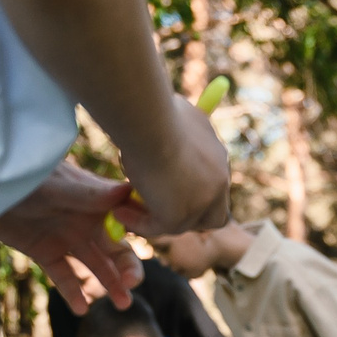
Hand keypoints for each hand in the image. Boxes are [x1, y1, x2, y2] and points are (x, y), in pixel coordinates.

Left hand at [0, 160, 144, 312]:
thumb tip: (127, 191)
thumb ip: (90, 194)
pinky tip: (82, 309)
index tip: (152, 247)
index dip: (142, 234)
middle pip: (116, 249)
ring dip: (111, 284)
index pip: (128, 219)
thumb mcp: (56, 185)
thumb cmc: (21, 175)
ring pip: (96, 266)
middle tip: (131, 284)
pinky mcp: (44, 252)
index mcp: (95, 200)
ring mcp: (66, 238)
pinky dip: (73, 293)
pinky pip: (64, 276)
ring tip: (123, 305)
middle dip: (128, 268)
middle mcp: (86, 221)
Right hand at [115, 95, 232, 238]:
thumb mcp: (175, 115)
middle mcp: (218, 181)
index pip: (215, 188)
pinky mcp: (180, 216)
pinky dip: (138, 223)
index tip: (167, 188)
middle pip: (210, 215)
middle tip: (150, 205)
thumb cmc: (156, 109)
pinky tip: (118, 211)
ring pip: (181, 223)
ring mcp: (202, 202)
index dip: (195, 194)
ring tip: (124, 207)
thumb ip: (178, 130)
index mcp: (218, 157)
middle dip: (182, 213)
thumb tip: (170, 124)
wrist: (149, 119)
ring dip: (154, 217)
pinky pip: (157, 227)